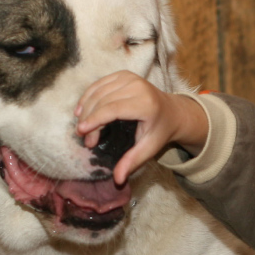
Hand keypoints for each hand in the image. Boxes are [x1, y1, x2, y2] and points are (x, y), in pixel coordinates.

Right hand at [75, 71, 208, 183]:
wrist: (172, 111)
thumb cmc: (160, 131)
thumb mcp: (150, 149)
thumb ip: (133, 162)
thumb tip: (117, 180)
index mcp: (145, 104)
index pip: (113, 109)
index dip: (95, 120)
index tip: (81, 132)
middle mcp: (137, 86)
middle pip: (103, 101)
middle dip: (89, 119)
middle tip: (84, 138)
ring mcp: (130, 77)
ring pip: (98, 91)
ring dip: (85, 108)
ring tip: (81, 127)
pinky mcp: (123, 74)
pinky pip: (99, 84)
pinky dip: (88, 96)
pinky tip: (81, 109)